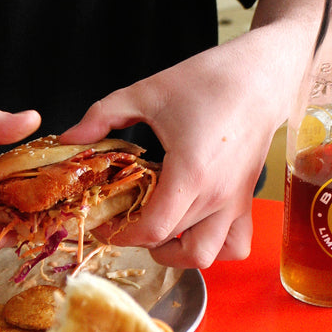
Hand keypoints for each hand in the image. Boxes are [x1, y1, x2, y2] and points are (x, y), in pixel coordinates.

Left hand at [59, 0, 331, 269]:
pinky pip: (235, 245)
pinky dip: (213, 248)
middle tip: (121, 221)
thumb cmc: (207, 81)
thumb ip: (103, 116)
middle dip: (139, 240)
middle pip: (172, 244)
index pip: (152, 230)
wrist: (261, 76)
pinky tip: (193, 229)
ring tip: (158, 234)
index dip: (121, 234)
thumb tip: (70, 138)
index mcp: (190, 173)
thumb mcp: (146, 93)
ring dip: (177, 254)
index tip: (103, 223)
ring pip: (206, 255)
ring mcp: (235, 203)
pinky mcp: (246, 201)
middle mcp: (216, 196)